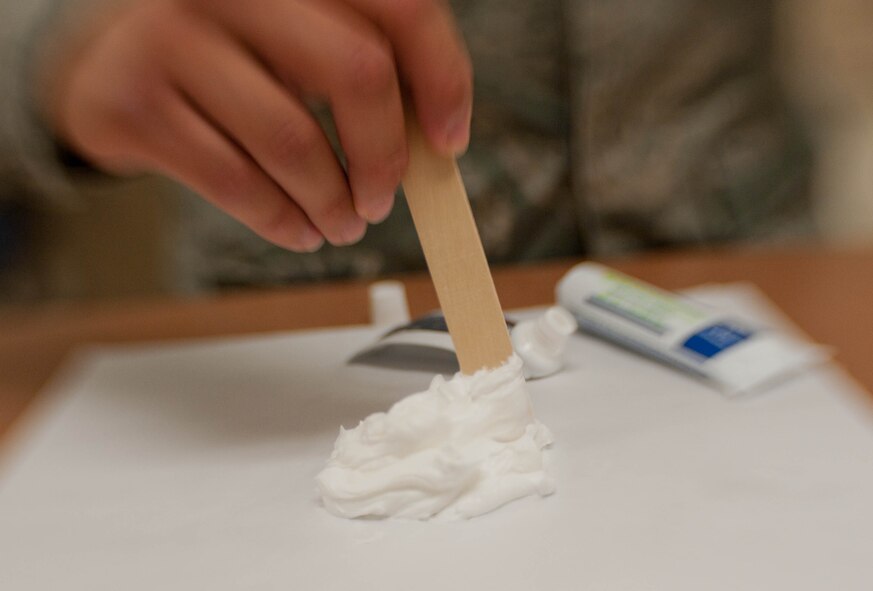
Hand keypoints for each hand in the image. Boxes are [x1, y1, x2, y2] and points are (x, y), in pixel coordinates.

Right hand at [42, 0, 472, 250]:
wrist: (106, 63)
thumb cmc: (227, 57)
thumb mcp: (293, 38)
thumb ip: (358, 67)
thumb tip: (433, 141)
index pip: (399, 6)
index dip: (441, 77)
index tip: (449, 139)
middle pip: (356, 72)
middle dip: (383, 157)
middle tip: (382, 200)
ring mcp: (173, 36)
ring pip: (293, 141)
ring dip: (332, 203)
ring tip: (342, 225)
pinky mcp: (135, 102)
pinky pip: (236, 182)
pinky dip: (281, 220)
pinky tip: (298, 230)